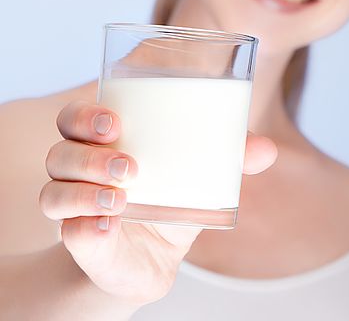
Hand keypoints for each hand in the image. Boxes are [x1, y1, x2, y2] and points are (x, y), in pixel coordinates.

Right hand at [39, 101, 276, 305]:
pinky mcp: (82, 243)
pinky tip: (106, 227)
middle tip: (128, 165)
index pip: (76, 119)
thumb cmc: (170, 204)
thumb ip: (231, 160)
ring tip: (120, 197)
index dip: (84, 115)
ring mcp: (75, 210)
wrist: (151, 261)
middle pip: (60, 151)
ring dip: (85, 192)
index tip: (114, 122)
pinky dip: (85, 229)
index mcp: (105, 145)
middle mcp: (80, 173)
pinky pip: (69, 233)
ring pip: (53, 192)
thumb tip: (267, 149)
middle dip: (89, 156)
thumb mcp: (199, 179)